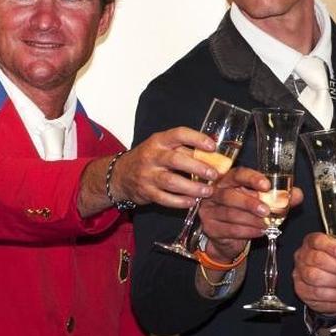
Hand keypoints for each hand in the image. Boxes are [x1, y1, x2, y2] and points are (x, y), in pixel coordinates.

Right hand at [79, 127, 221, 216]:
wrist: (120, 175)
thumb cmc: (150, 159)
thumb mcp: (162, 147)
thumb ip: (184, 149)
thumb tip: (215, 154)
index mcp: (159, 141)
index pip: (179, 134)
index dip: (197, 139)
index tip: (213, 146)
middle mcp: (152, 156)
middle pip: (176, 160)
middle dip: (198, 167)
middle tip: (214, 174)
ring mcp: (147, 175)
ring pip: (171, 182)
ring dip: (192, 187)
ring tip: (207, 191)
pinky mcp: (146, 192)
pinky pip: (165, 199)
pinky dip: (180, 201)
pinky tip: (192, 201)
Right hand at [199, 168, 305, 261]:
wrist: (228, 237)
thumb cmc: (245, 212)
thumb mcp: (262, 201)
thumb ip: (279, 197)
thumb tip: (297, 194)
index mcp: (228, 180)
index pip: (237, 174)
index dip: (252, 178)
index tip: (266, 185)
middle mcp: (215, 193)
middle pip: (229, 195)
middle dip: (250, 203)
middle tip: (267, 211)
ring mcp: (209, 211)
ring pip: (230, 214)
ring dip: (251, 220)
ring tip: (266, 224)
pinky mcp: (210, 228)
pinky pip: (229, 230)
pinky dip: (248, 231)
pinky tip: (260, 231)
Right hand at [293, 232, 335, 314]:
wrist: (331, 285)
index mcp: (312, 242)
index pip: (318, 240)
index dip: (332, 247)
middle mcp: (302, 256)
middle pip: (317, 259)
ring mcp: (299, 274)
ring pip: (315, 278)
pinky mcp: (301, 290)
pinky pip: (315, 294)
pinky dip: (332, 295)